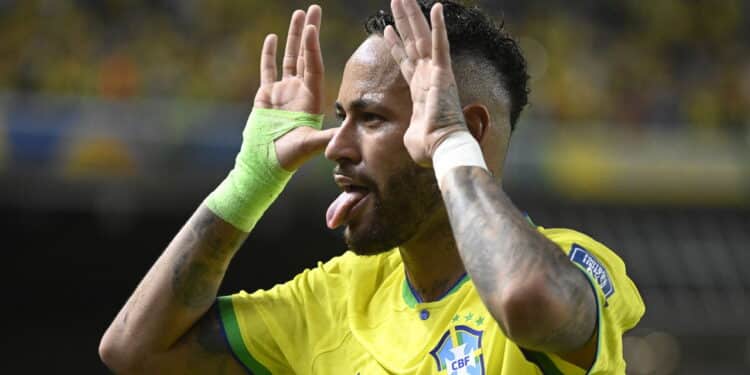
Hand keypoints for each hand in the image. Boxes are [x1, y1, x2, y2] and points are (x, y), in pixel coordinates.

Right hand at [255, 5, 335, 169]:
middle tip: (314, 9)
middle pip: (305, 55)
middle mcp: (300, 91)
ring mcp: (283, 91)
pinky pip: (268, 70)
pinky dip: (269, 54)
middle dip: (309, 32)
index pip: (313, 66)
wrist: (266, 163)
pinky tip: (271, 37)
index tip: (312, 28)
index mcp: (311, 99)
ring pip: (289, 57)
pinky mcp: (266, 95)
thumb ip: (325, 136)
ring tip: (298, 14)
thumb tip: (346, 132)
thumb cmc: (289, 157)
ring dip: (293, 36)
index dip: (312, 47)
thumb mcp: (311, 145)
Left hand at [385, 0, 466, 166]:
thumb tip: (408, 137)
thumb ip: (408, 128)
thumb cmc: (428, 148)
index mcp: (420, 90)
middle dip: (403, 21)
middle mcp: (428, 77)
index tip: (386, 29)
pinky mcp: (443, 73)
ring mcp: (436, 73)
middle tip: (395, 1)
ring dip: (412, 16)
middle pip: (412, 43)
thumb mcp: (410, 135)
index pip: (406, 61)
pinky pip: (440, 44)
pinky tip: (435, 6)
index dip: (396, 44)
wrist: (442, 148)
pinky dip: (439, 26)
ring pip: (422, 37)